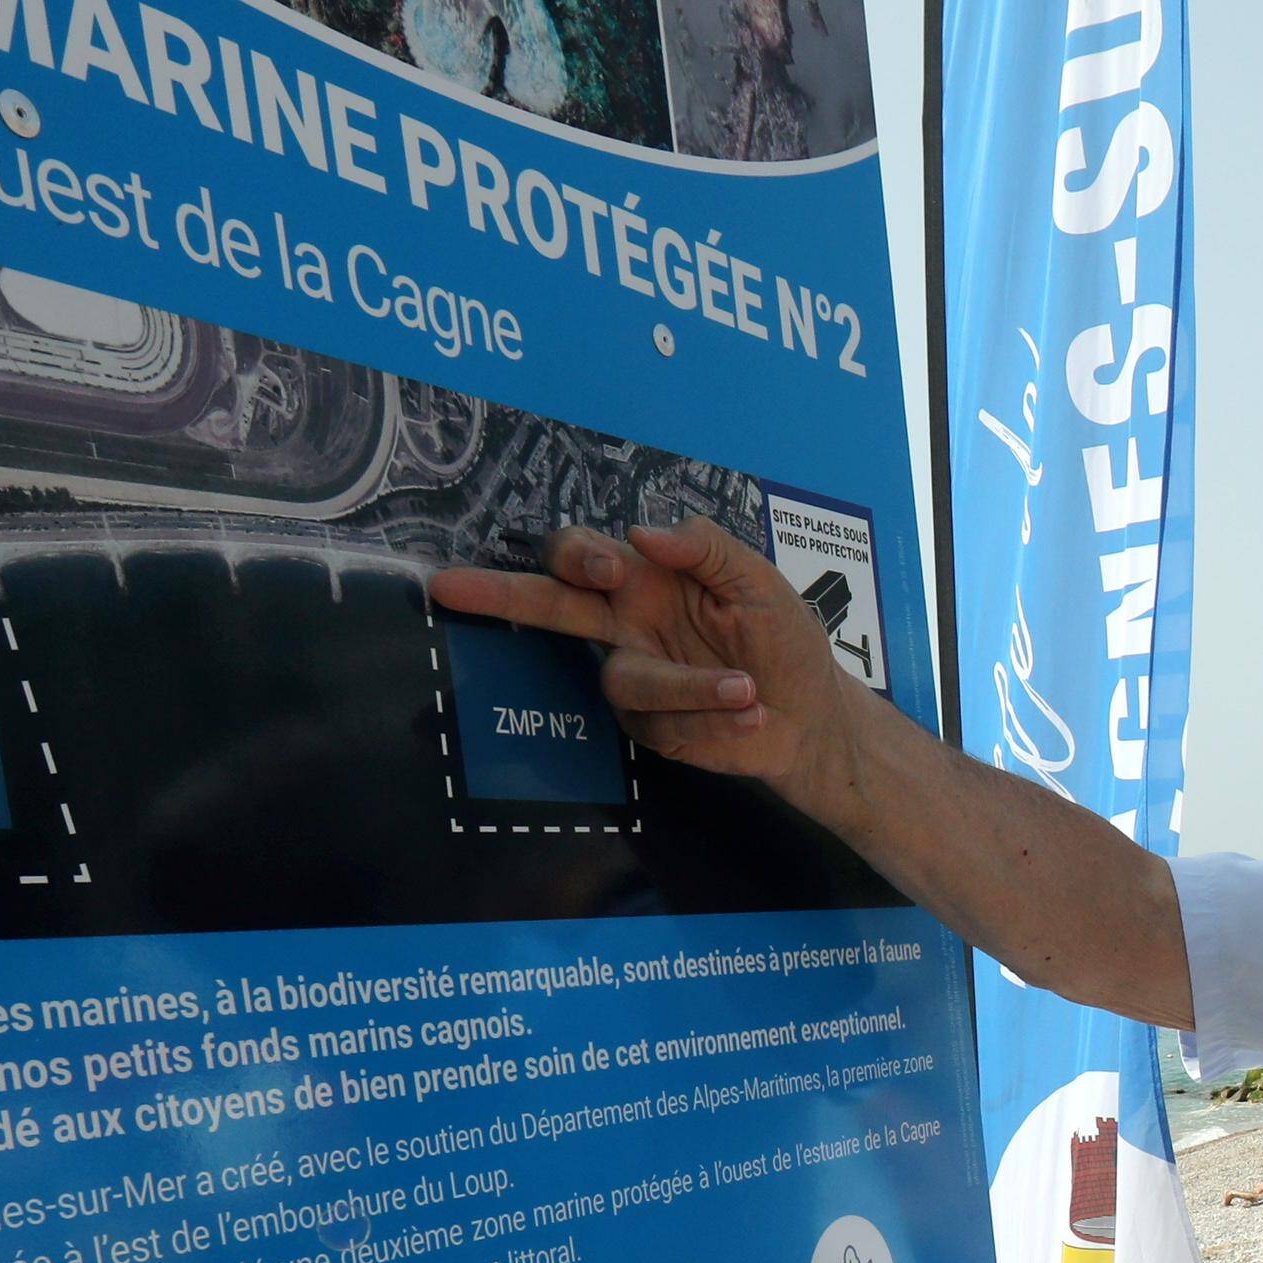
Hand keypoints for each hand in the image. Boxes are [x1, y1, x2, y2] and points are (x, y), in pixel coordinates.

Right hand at [431, 523, 842, 787]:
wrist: (816, 717)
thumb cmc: (785, 640)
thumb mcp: (761, 581)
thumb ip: (708, 549)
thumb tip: (644, 532)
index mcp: (647, 579)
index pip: (584, 556)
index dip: (579, 557)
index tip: (607, 571)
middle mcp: (627, 626)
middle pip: (549, 606)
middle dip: (497, 595)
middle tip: (446, 585)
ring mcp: (635, 680)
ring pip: (625, 681)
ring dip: (689, 686)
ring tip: (748, 689)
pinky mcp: (652, 730)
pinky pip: (665, 723)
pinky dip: (716, 718)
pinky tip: (755, 715)